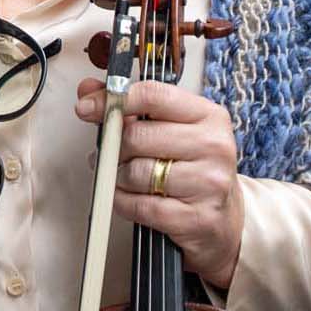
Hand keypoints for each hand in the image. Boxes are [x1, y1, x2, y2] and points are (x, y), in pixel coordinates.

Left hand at [73, 77, 244, 292]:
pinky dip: (123, 202)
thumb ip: (131, 108)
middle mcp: (214, 146)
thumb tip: (88, 91)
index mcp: (209, 116)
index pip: (153, 95)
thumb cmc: (192, 169)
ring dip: (118, 177)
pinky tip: (128, 198)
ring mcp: (208, 183)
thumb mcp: (172, 130)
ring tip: (126, 177)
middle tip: (113, 154)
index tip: (88, 107)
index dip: (113, 100)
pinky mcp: (196, 217)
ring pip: (136, 172)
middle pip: (138, 136)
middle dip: (115, 146)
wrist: (223, 219)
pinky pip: (139, 206)